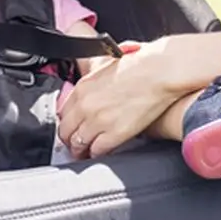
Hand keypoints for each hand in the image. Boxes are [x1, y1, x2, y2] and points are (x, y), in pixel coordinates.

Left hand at [58, 38, 179, 158]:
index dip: (66, 122)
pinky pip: (96, 151)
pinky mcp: (114, 134)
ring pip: (77, 144)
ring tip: (84, 152)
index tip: (70, 126)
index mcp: (83, 87)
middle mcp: (86, 105)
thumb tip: (91, 87)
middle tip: (73, 143)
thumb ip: (93, 81)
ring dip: (80, 150)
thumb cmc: (138, 66)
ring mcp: (98, 121)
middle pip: (65, 131)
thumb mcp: (106, 67)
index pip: (62, 112)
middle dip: (69, 138)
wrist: (158, 73)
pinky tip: (99, 152)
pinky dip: (96, 154)